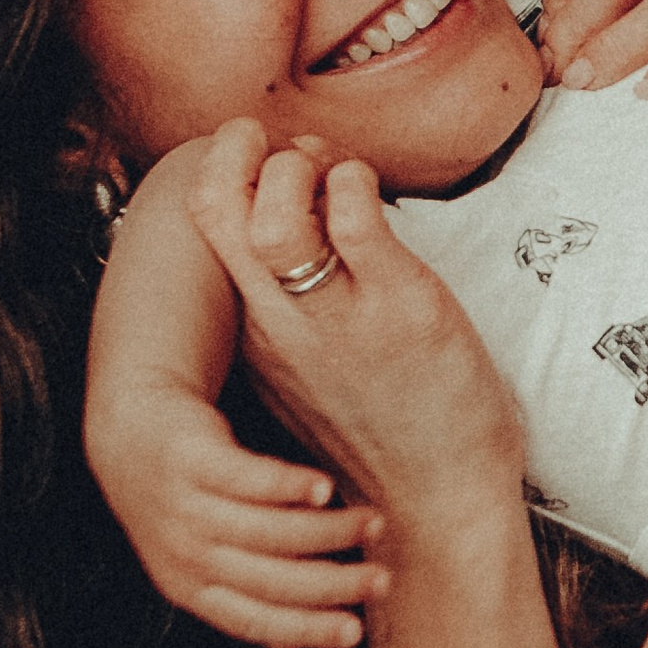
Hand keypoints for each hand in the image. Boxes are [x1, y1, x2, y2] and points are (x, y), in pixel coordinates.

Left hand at [88, 362, 382, 647]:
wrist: (129, 433)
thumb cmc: (181, 503)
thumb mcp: (198, 561)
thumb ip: (244, 600)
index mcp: (187, 587)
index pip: (252, 619)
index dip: (305, 627)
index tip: (356, 632)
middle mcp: (184, 553)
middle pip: (269, 578)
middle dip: (333, 583)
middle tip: (380, 579)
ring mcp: (185, 506)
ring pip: (268, 529)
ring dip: (328, 531)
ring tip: (371, 524)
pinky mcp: (192, 460)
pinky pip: (249, 478)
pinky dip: (290, 485)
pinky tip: (325, 488)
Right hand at [187, 126, 526, 546]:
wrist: (438, 505)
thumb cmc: (386, 436)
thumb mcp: (308, 378)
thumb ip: (288, 319)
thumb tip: (289, 246)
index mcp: (260, 334)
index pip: (208, 231)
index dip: (222, 175)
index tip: (258, 158)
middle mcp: (283, 325)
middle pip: (218, 216)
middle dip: (238, 153)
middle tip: (280, 142)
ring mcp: (337, 319)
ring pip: (274, 220)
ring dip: (298, 168)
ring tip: (330, 168)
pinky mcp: (402, 309)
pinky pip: (356, 222)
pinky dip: (354, 183)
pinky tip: (368, 188)